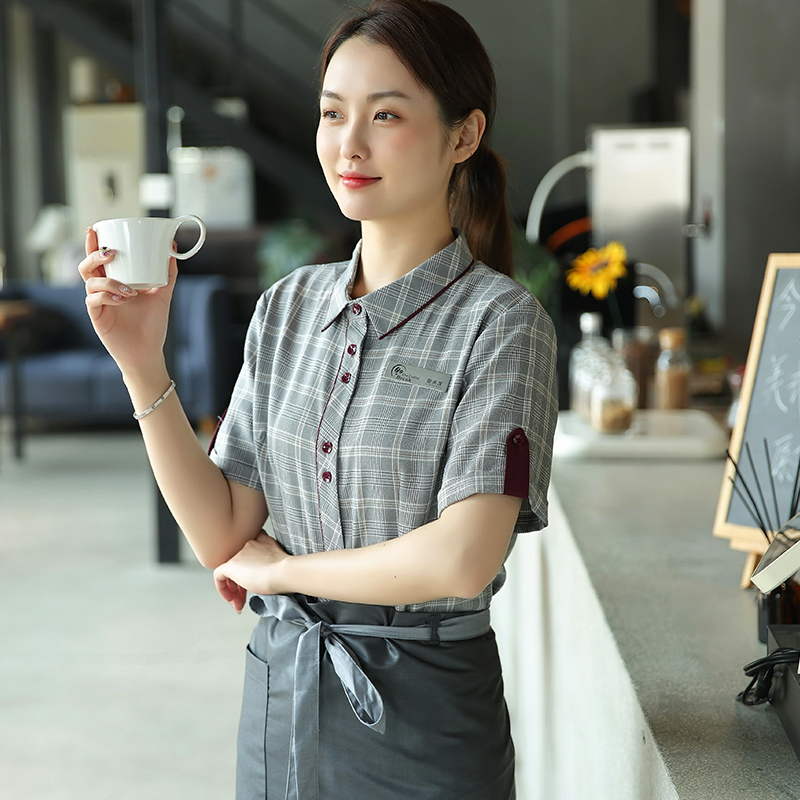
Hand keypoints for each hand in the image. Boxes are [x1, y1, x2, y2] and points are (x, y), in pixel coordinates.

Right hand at [79, 227, 176, 374]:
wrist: (148, 351)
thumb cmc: (152, 324)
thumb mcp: (162, 294)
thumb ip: (167, 274)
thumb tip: (172, 249)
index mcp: (115, 282)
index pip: (99, 259)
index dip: (92, 244)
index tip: (94, 229)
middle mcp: (104, 291)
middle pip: (86, 266)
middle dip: (94, 255)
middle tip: (111, 253)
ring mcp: (98, 304)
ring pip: (89, 282)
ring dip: (108, 281)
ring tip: (128, 290)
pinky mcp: (97, 317)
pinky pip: (93, 300)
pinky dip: (106, 296)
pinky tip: (122, 299)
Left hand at [213, 531, 290, 612]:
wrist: (284, 572)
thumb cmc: (285, 571)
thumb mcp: (279, 561)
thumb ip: (270, 562)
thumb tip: (265, 576)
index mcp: (261, 540)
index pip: (249, 551)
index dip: (248, 568)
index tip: (253, 580)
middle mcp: (247, 544)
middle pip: (239, 564)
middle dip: (240, 584)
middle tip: (245, 597)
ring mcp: (239, 554)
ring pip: (230, 572)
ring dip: (234, 590)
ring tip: (239, 603)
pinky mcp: (231, 565)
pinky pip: (219, 576)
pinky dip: (223, 589)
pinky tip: (232, 600)